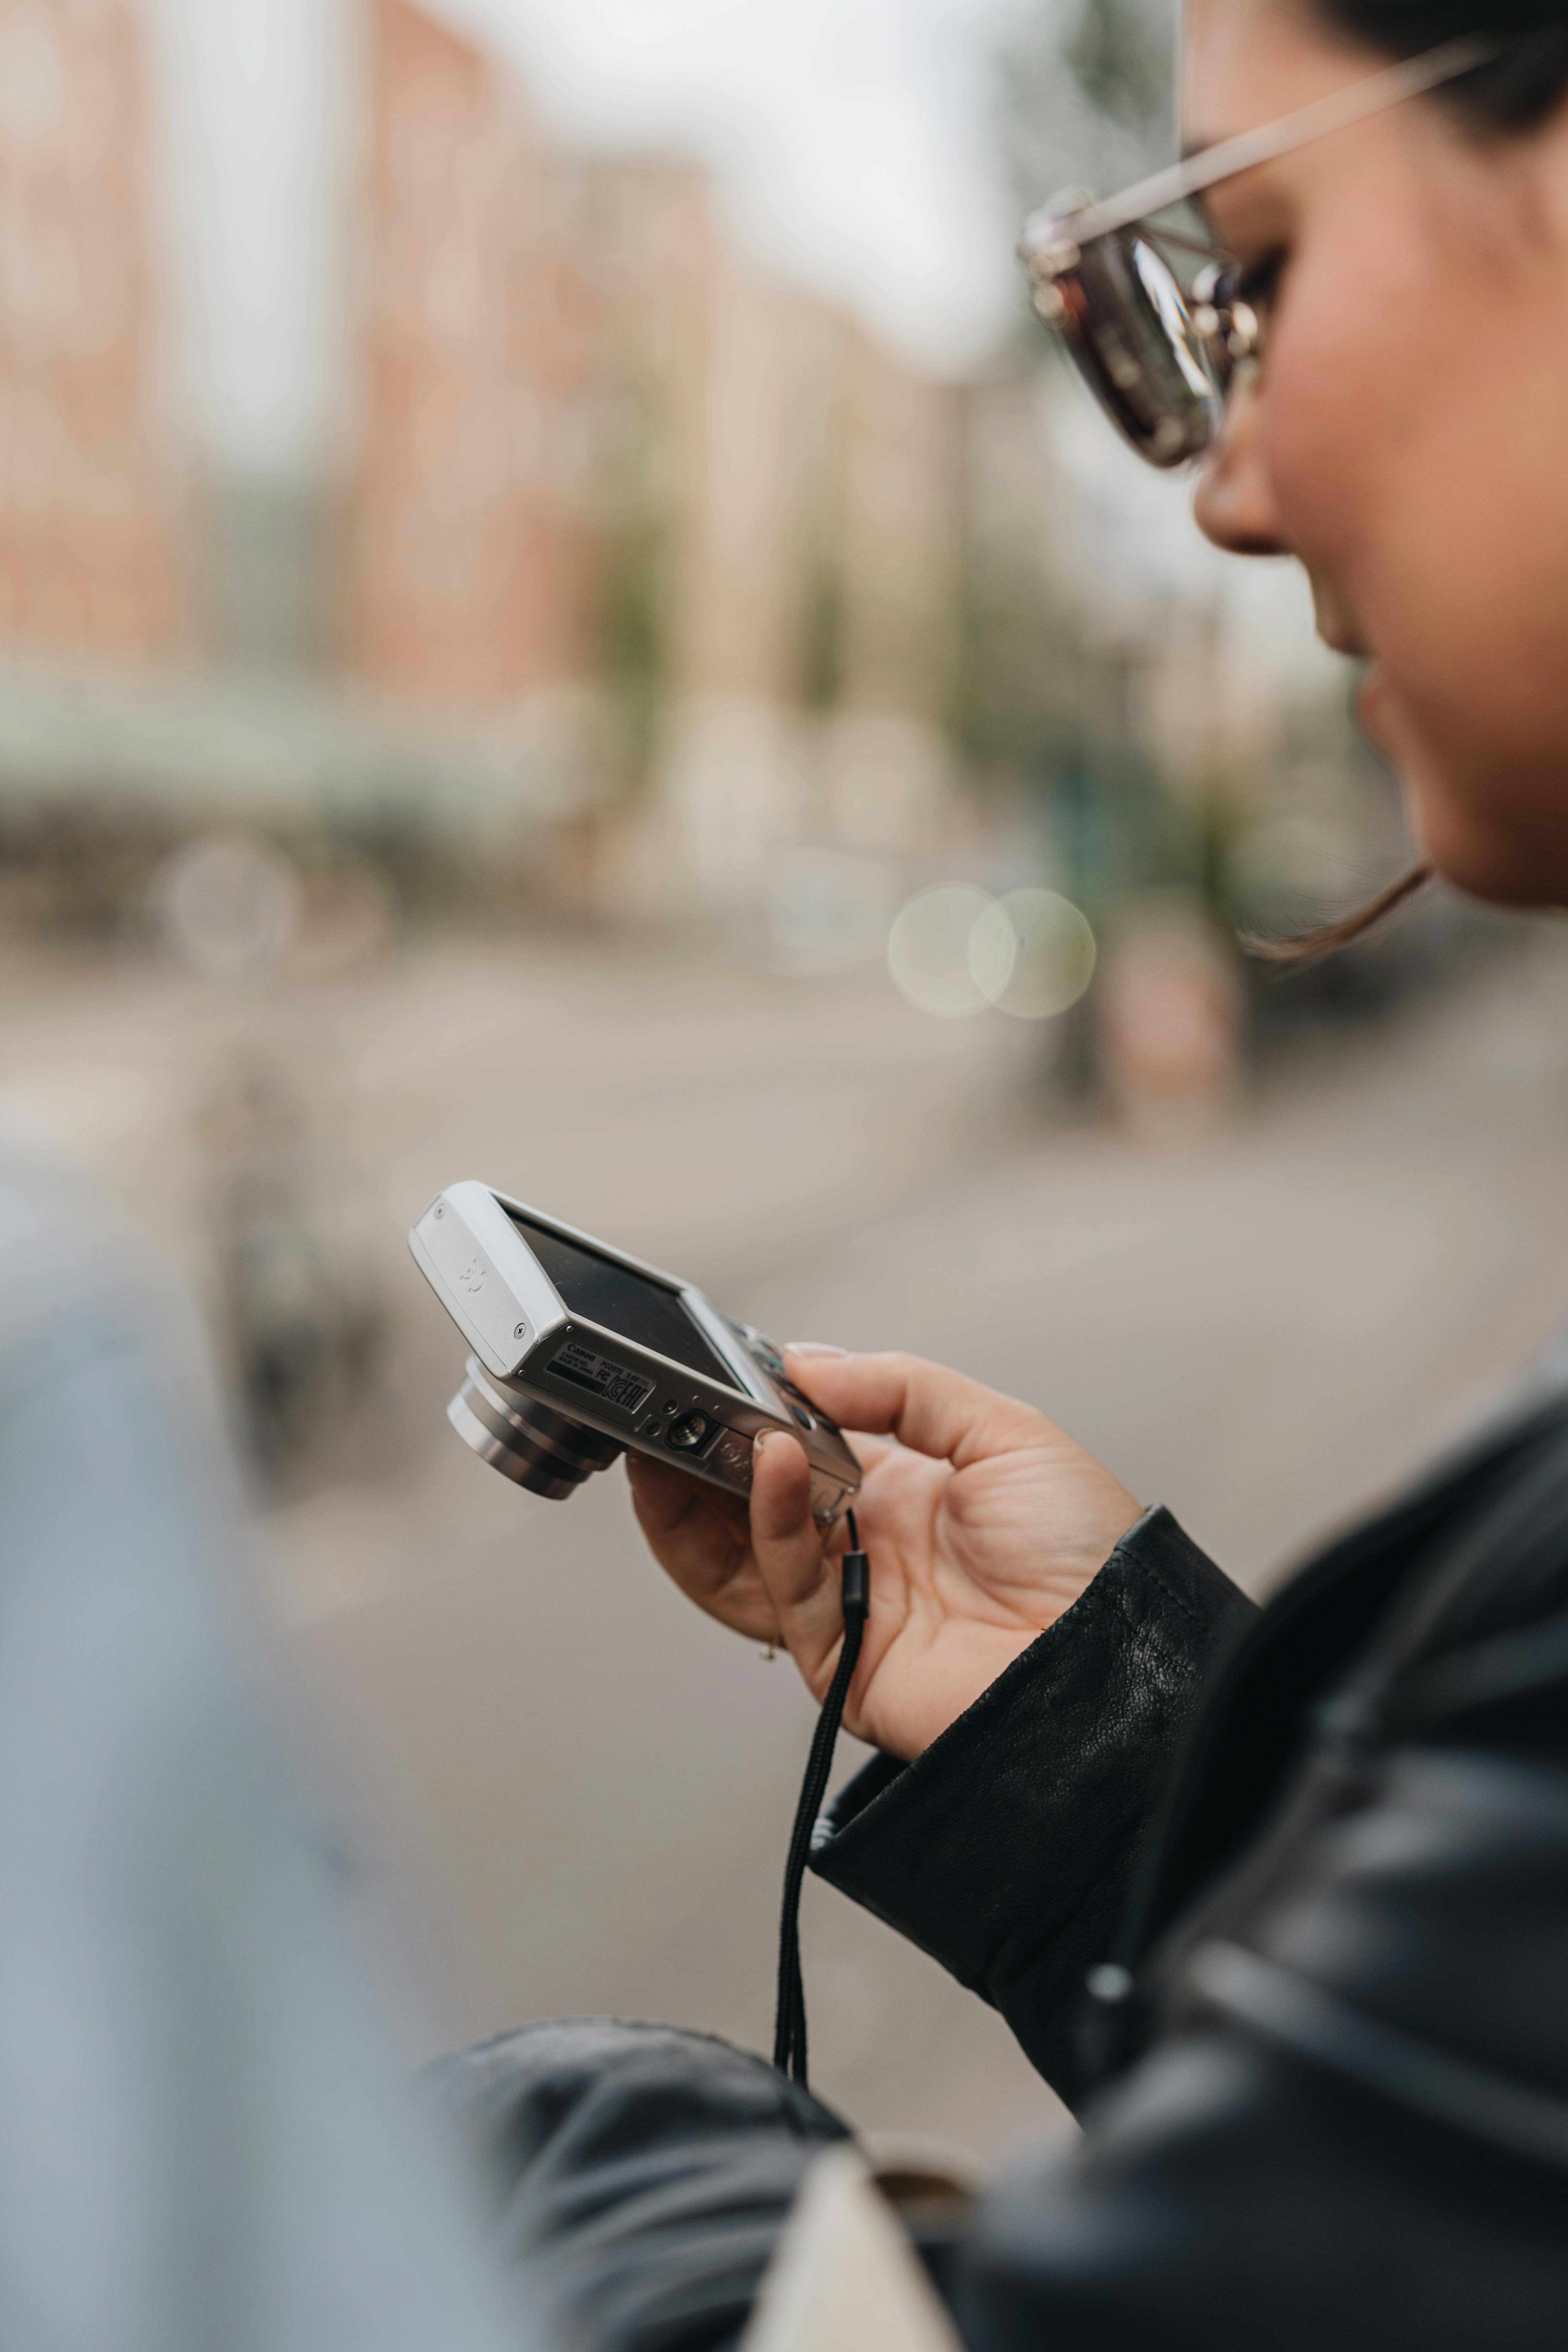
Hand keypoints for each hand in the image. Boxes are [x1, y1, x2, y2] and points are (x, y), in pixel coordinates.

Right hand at [627, 1347, 1141, 1761]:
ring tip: (685, 1431)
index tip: (720, 1368)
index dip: (758, 1412)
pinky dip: (766, 1523)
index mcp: (904, 1495)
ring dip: (703, 1494)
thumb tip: (807, 1361)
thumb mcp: (1006, 1433)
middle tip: (677, 1400)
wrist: (1123, 1662)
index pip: (801, 1449)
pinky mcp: (843, 1664)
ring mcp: (850, 1608)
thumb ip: (902, 1388)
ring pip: (741, 1556)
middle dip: (709, 1452)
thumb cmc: (1092, 1558)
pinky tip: (770, 1465)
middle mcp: (867, 1551)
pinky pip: (782, 1591)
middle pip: (755, 1505)